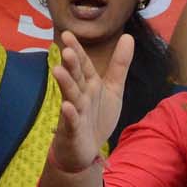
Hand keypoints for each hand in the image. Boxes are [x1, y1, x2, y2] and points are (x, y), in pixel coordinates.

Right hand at [48, 31, 130, 173]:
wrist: (86, 152)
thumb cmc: (96, 117)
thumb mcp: (113, 89)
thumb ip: (119, 64)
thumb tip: (128, 36)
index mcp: (89, 85)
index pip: (83, 65)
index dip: (77, 50)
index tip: (68, 34)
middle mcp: (80, 96)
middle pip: (75, 77)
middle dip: (71, 64)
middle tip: (65, 49)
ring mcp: (74, 113)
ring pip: (70, 96)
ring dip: (65, 84)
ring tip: (58, 70)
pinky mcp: (72, 131)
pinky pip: (71, 122)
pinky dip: (69, 115)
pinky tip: (66, 107)